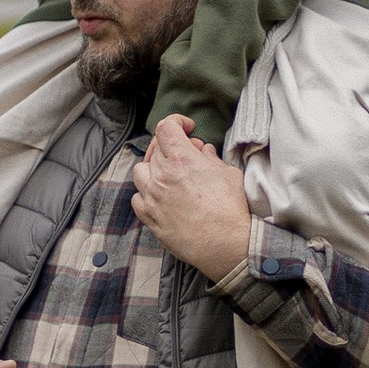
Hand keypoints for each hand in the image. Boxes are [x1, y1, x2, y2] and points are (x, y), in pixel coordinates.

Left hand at [131, 115, 252, 281]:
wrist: (225, 245)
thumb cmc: (230, 209)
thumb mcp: (228, 173)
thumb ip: (211, 157)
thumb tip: (203, 151)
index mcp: (181, 159)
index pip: (166, 127)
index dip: (177, 122)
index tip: (187, 128)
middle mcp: (162, 175)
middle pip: (157, 148)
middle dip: (172, 146)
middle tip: (189, 155)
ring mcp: (152, 197)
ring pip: (140, 170)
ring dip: (154, 168)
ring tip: (170, 175)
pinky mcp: (150, 218)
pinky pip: (137, 198)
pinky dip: (146, 193)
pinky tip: (161, 196)